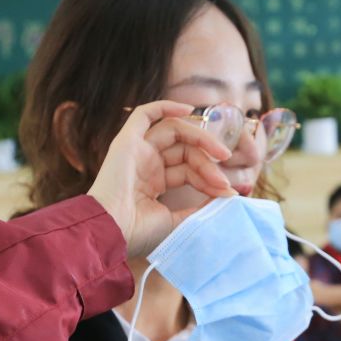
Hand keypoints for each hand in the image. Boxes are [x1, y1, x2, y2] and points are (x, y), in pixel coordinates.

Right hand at [88, 101, 233, 258]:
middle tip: (225, 181)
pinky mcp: (126, 141)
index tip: (228, 193)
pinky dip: (166, 107)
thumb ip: (201, 208)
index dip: (210, 179)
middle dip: (208, 164)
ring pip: (174, 132)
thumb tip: (227, 195)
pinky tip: (189, 109)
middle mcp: (145, 165)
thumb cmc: (140, 233)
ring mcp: (136, 152)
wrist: (112, 232)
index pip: (189, 171)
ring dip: (201, 139)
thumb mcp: (178, 221)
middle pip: (185, 152)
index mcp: (153, 184)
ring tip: (222, 154)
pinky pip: (144, 114)